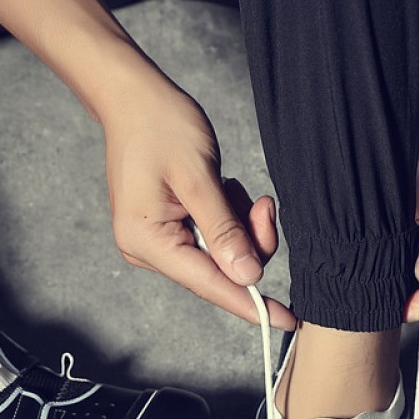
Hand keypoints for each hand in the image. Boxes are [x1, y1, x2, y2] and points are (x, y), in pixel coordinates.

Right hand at [102, 76, 294, 329]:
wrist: (132, 98)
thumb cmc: (160, 126)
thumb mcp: (198, 176)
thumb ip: (224, 230)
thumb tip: (249, 276)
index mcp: (147, 241)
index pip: (208, 284)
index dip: (251, 304)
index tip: (287, 319)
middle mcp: (146, 250)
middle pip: (216, 271)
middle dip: (248, 245)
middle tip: (264, 207)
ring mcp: (154, 242)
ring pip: (217, 255)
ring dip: (238, 227)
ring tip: (235, 188)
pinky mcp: (165, 230)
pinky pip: (208, 239)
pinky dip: (226, 219)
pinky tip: (221, 190)